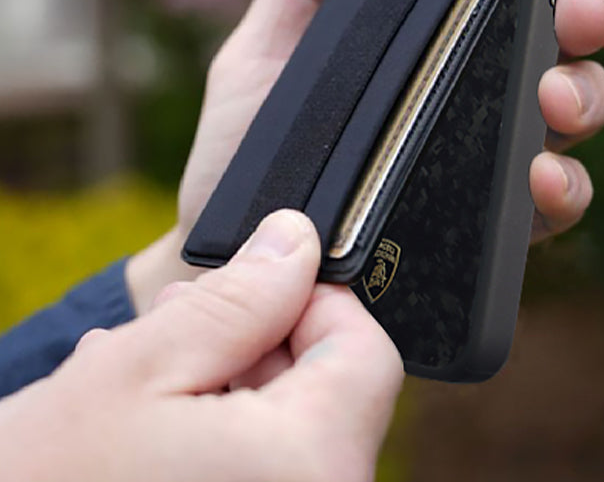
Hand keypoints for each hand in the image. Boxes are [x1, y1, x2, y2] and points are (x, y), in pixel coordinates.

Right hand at [0, 211, 402, 481]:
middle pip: (328, 392)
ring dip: (232, 384)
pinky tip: (157, 419)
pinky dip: (223, 433)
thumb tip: (296, 241)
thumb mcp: (140, 369)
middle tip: (187, 321)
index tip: (260, 284)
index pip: (368, 354)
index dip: (315, 302)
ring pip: (292, 430)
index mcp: (310, 468)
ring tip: (154, 369)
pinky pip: (265, 468)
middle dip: (261, 341)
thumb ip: (239, 298)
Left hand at [126, 0, 603, 309]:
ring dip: (583, 92)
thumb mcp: (263, 50)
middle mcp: (471, 88)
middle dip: (581, 10)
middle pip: (554, 37)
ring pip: (571, 108)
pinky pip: (553, 200)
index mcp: (427, 34)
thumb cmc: (246, 147)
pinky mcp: (489, 221)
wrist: (232, 254)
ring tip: (553, 95)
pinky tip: (539, 175)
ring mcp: (486, 154)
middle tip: (574, 2)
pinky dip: (564, 186)